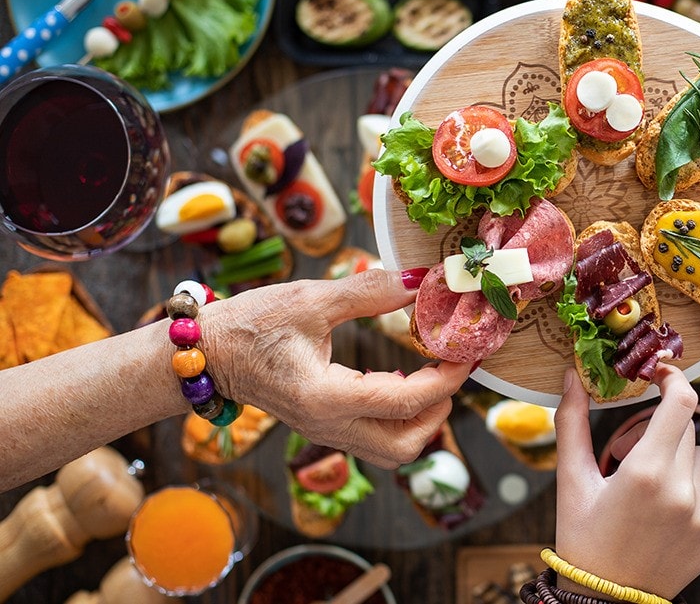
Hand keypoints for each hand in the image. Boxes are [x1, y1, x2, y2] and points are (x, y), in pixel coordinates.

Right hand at [199, 269, 471, 468]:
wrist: (203, 353)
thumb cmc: (249, 323)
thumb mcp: (310, 299)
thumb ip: (368, 291)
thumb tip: (419, 279)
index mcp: (324, 398)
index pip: (404, 403)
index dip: (445, 380)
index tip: (466, 354)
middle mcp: (327, 426)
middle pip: (405, 445)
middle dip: (440, 410)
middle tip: (452, 368)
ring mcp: (324, 432)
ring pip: (391, 450)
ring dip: (423, 419)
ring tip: (432, 375)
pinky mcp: (323, 427)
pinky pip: (374, 438)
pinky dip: (400, 417)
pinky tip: (403, 380)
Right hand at [554, 365, 699, 598]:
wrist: (607, 600)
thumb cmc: (583, 538)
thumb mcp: (571, 480)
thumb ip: (571, 423)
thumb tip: (571, 376)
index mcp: (645, 473)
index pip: (681, 403)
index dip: (674, 380)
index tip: (661, 376)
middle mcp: (681, 493)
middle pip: (686, 427)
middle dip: (659, 429)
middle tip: (628, 454)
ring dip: (680, 458)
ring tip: (650, 485)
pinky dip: (698, 487)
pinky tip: (671, 505)